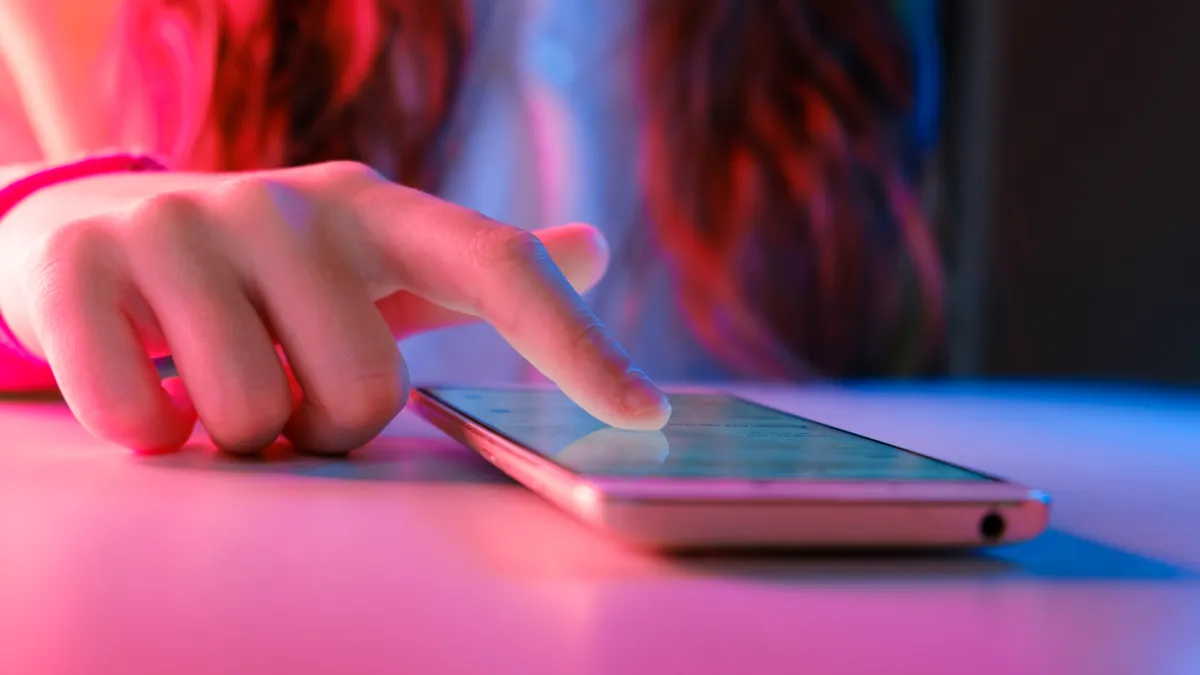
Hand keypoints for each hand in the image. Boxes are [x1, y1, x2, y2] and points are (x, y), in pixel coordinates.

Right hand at [0, 162, 670, 453]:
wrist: (91, 229)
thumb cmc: (260, 271)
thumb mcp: (370, 259)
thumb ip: (475, 269)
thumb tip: (594, 250)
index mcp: (375, 209)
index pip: (498, 265)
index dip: (576, 344)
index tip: (645, 415)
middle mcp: (290, 203)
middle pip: (365, 395)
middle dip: (324, 427)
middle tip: (284, 392)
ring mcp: (183, 223)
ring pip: (255, 416)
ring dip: (238, 432)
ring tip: (210, 377)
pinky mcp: (81, 263)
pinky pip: (140, 416)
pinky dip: (146, 431)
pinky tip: (142, 391)